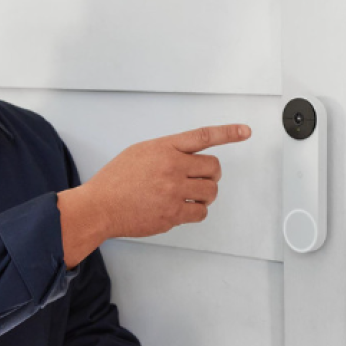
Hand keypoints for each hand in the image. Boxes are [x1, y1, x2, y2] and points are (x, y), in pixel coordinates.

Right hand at [58, 124, 250, 265]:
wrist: (100, 206)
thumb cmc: (116, 180)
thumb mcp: (141, 152)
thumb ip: (168, 152)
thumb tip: (190, 158)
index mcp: (164, 148)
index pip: (203, 136)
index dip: (228, 133)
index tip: (245, 131)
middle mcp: (172, 167)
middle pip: (214, 168)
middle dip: (212, 175)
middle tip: (202, 180)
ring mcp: (173, 192)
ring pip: (211, 192)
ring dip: (206, 195)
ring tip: (190, 195)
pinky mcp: (172, 214)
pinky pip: (200, 213)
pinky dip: (196, 211)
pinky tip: (182, 208)